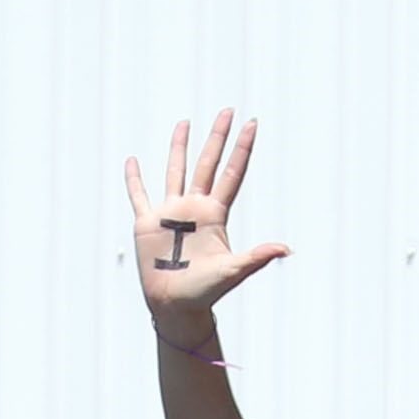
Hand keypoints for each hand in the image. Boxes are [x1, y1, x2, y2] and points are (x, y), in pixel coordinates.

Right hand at [123, 111, 288, 338]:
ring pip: (176, 171)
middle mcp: (194, 208)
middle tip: (227, 111)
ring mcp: (170, 213)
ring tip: (185, 123)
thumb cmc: (206, 293)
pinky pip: (139, 196)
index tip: (251, 123)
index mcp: (215, 215)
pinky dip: (134, 179)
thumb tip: (286, 249)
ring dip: (180, 147)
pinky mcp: (147, 224)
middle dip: (217, 137)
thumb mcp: (232, 271)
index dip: (242, 149)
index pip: (232, 174)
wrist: (175, 307)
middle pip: (207, 164)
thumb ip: (257, 257)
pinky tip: (132, 161)